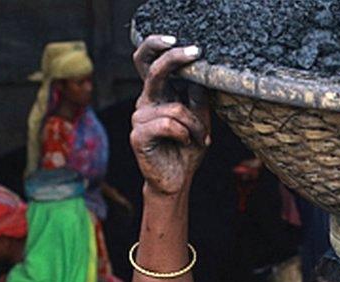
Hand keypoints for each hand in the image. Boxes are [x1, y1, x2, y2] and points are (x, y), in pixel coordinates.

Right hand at [130, 35, 211, 194]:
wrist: (177, 180)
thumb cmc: (187, 148)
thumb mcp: (199, 118)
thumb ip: (197, 95)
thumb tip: (202, 70)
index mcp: (157, 94)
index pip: (148, 61)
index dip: (158, 45)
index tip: (185, 43)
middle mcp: (145, 102)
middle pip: (152, 70)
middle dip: (173, 58)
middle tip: (195, 52)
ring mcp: (138, 118)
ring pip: (175, 108)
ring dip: (196, 124)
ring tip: (200, 138)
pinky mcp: (137, 135)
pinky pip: (169, 125)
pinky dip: (185, 134)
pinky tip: (186, 143)